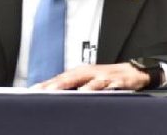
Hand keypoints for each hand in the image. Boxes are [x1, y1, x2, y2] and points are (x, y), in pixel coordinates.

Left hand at [31, 63, 149, 90]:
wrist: (134, 72)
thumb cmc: (108, 77)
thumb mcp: (88, 80)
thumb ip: (71, 86)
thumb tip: (50, 94)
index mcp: (80, 72)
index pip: (59, 79)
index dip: (45, 85)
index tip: (31, 92)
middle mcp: (89, 73)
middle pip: (70, 78)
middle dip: (57, 85)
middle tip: (44, 91)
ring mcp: (103, 77)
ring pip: (89, 81)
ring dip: (78, 86)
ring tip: (68, 92)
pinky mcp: (117, 81)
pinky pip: (108, 85)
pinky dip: (102, 88)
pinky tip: (96, 92)